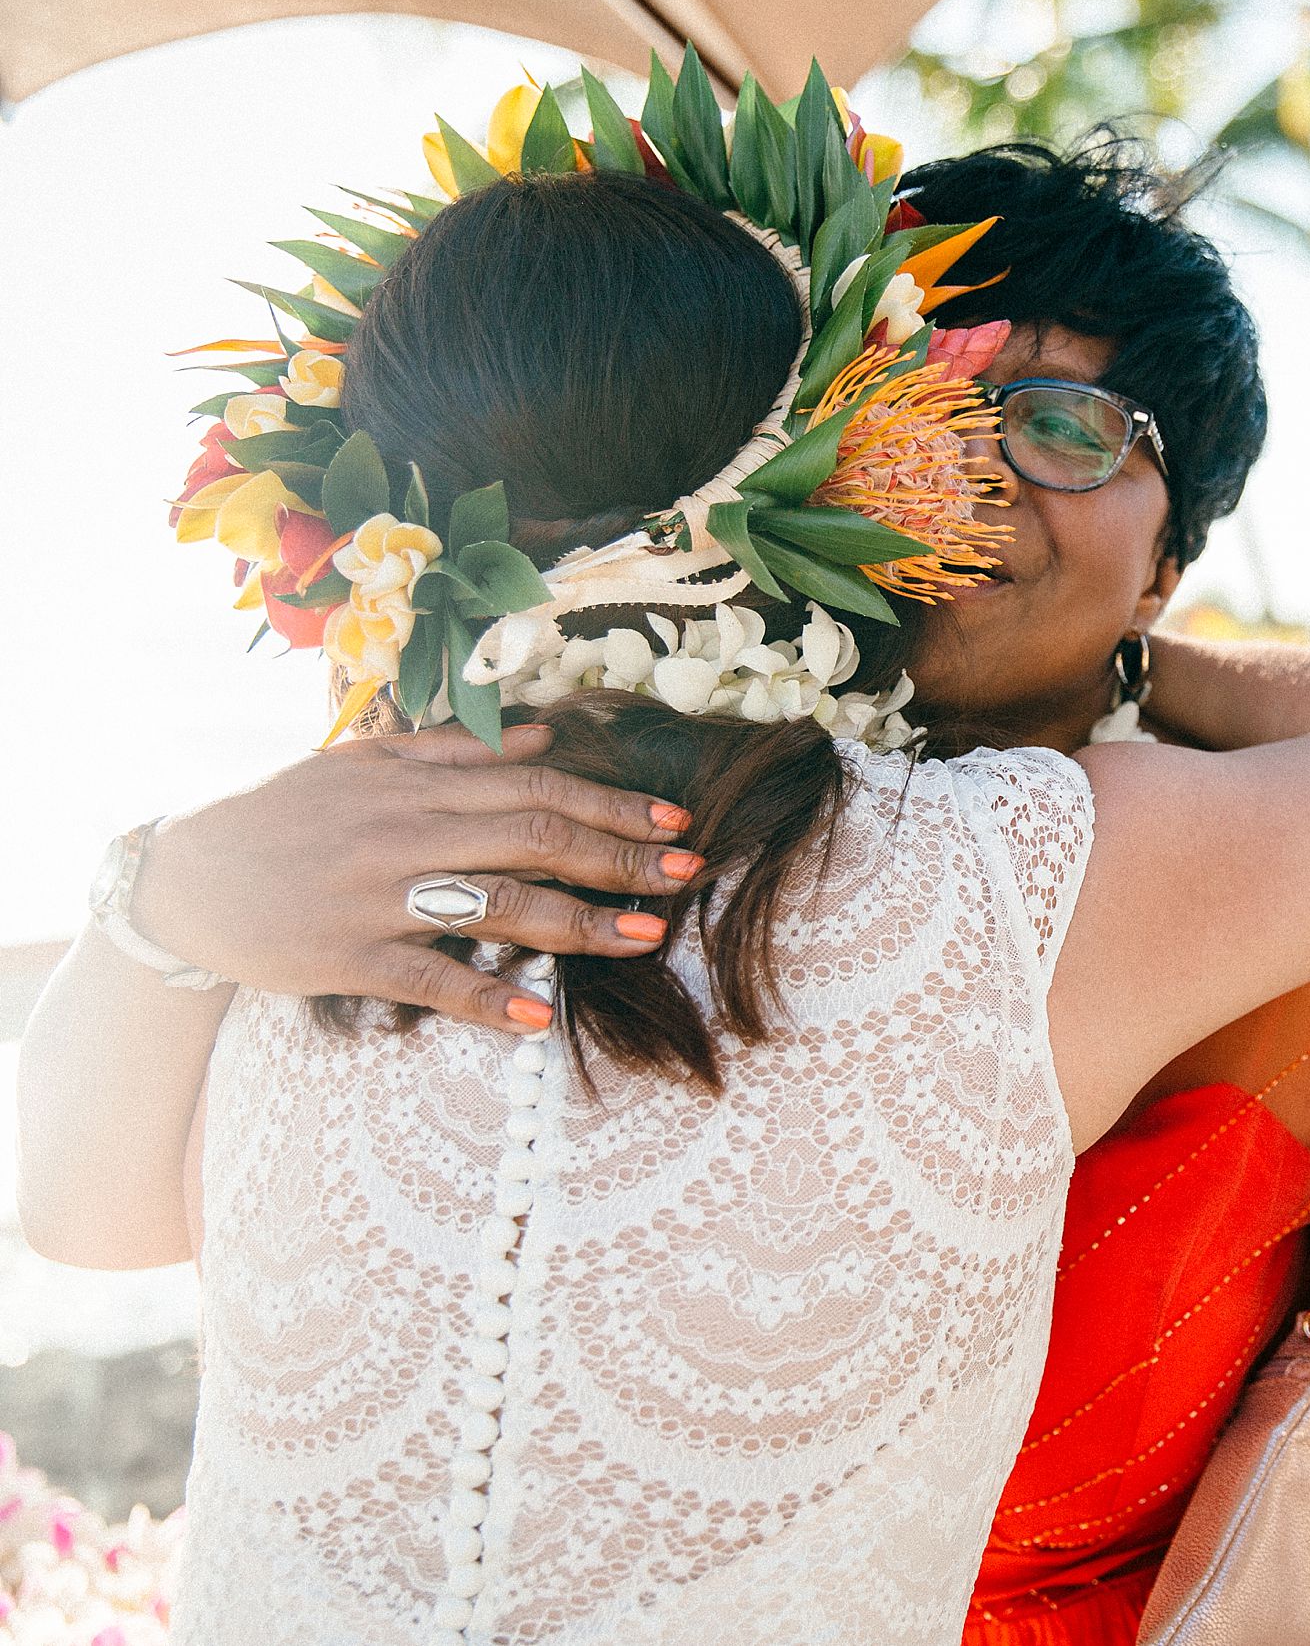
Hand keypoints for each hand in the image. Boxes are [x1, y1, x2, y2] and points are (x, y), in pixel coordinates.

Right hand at [131, 725, 702, 1032]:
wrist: (180, 876)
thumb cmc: (284, 816)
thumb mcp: (364, 763)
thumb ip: (454, 748)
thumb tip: (544, 736)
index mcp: (413, 783)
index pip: (532, 787)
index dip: (608, 804)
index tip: (672, 820)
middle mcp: (402, 832)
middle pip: (532, 839)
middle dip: (618, 855)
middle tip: (687, 872)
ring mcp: (376, 897)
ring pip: (496, 904)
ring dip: (580, 922)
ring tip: (648, 936)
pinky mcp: (347, 958)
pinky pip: (429, 979)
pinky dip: (487, 996)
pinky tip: (538, 1014)